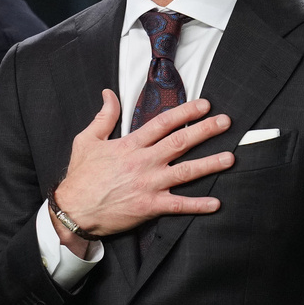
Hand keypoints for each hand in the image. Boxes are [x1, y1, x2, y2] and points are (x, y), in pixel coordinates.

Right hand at [52, 90, 232, 252]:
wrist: (73, 210)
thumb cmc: (81, 176)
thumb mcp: (86, 140)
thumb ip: (103, 117)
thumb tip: (108, 94)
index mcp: (131, 145)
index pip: (163, 123)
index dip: (185, 112)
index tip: (204, 105)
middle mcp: (144, 162)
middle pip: (180, 142)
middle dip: (205, 130)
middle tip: (225, 122)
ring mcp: (149, 185)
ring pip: (185, 172)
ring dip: (210, 164)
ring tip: (230, 157)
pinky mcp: (150, 207)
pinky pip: (179, 205)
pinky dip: (198, 205)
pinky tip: (216, 203)